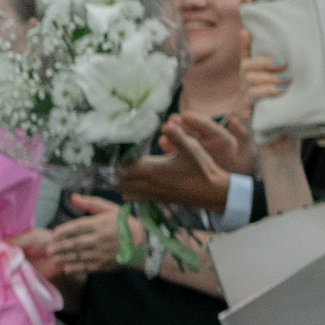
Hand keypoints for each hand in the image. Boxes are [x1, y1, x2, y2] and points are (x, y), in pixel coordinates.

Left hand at [34, 194, 123, 281]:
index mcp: (100, 224)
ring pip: (80, 256)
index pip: (78, 227)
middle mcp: (100, 239)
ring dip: (65, 258)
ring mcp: (103, 253)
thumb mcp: (111, 209)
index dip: (64, 231)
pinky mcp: (106, 264)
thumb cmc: (125, 224)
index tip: (54, 234)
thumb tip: (73, 197)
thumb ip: (91, 203)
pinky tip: (67, 268)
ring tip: (54, 258)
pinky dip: (76, 268)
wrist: (145, 244)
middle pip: (76, 243)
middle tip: (49, 250)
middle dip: (61, 247)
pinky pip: (88, 266)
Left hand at [120, 113, 237, 211]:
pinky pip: (137, 198)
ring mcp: (153, 194)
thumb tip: (166, 124)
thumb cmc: (202, 169)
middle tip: (112, 162)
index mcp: (152, 170)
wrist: (212, 193)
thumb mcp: (192, 148)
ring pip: (127, 191)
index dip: (117, 160)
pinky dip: (130, 193)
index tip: (112, 152)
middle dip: (115, 171)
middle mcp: (149, 184)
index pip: (124, 166)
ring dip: (121, 182)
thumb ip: (177, 136)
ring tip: (117, 173)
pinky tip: (128, 188)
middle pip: (122, 180)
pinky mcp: (159, 200)